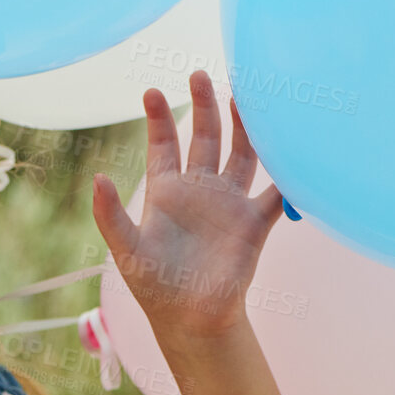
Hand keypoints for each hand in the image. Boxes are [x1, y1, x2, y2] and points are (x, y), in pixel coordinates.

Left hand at [92, 70, 286, 339]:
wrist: (192, 320)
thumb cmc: (155, 287)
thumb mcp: (126, 249)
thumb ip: (110, 214)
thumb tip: (97, 176)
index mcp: (167, 192)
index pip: (164, 145)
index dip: (159, 118)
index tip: (152, 91)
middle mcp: (200, 191)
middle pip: (205, 137)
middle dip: (204, 106)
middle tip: (200, 74)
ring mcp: (229, 204)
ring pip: (241, 153)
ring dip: (244, 125)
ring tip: (244, 93)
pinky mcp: (254, 223)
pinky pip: (277, 193)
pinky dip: (288, 175)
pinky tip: (296, 148)